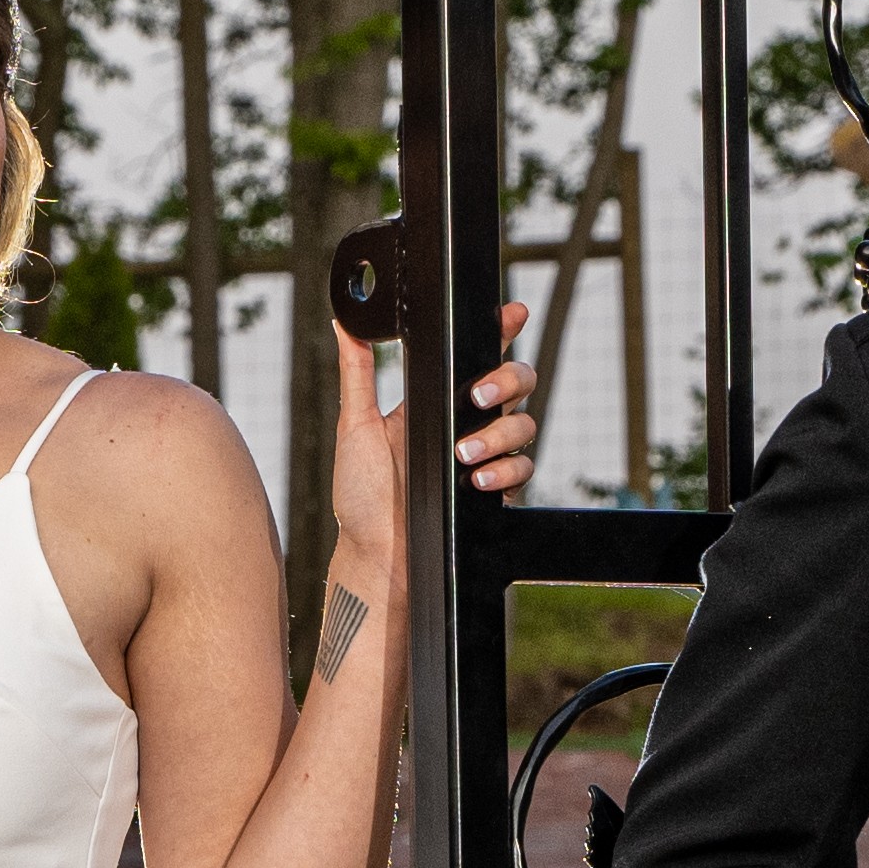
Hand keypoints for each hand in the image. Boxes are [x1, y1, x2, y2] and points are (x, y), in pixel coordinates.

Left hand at [316, 305, 547, 610]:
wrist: (375, 554)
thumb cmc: (361, 495)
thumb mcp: (354, 426)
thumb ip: (356, 373)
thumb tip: (345, 322)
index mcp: (436, 401)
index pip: (476, 356)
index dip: (502, 330)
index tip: (512, 313)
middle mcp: (465, 424)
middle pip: (517, 383)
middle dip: (508, 379)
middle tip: (479, 395)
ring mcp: (483, 456)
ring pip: (523, 425)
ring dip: (499, 434)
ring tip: (463, 453)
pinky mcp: (494, 490)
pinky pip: (522, 469)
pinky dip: (505, 469)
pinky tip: (478, 479)